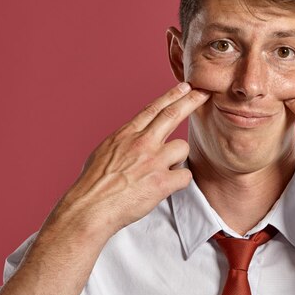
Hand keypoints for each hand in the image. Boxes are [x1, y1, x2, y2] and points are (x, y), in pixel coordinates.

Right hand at [47, 82, 209, 243]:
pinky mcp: (162, 182)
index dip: (171, 95)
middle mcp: (142, 142)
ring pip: (182, 147)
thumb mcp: (104, 152)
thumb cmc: (92, 184)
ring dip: (177, 159)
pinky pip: (185, 175)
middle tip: (205, 92)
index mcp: (126, 134)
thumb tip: (132, 139)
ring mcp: (153, 161)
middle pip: (173, 114)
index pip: (153, 109)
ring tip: (161, 171)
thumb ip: (124, 142)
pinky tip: (166, 187)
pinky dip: (179, 181)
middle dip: (192, 100)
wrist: (90, 207)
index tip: (185, 87)